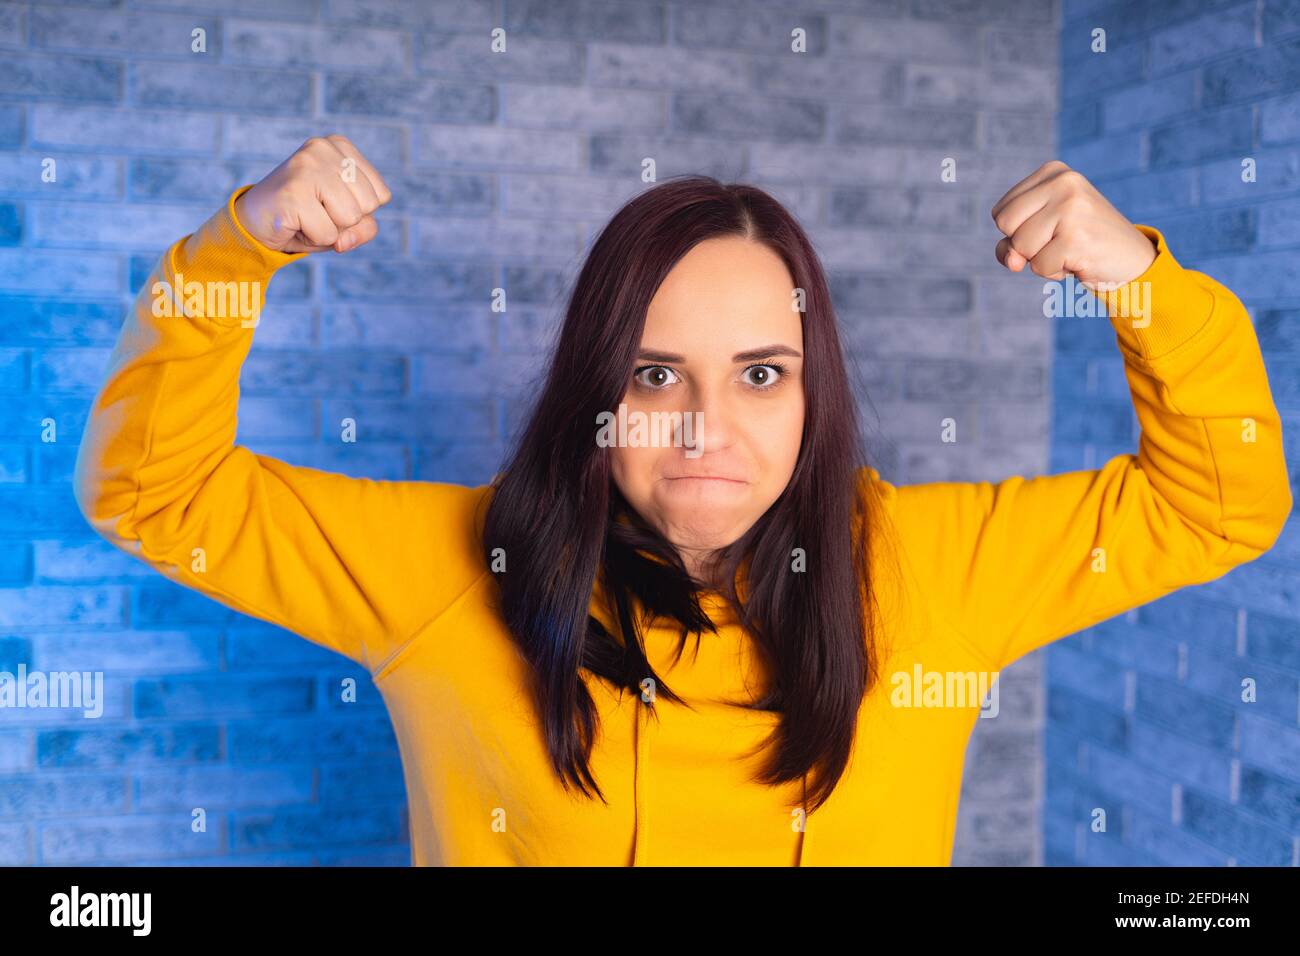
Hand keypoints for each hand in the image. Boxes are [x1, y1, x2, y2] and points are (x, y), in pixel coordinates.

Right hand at [233, 134, 392, 253]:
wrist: (254, 222)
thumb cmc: (306, 218)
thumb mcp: (345, 222)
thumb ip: (364, 228)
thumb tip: (343, 240)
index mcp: (340, 147)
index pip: (381, 195)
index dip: (359, 211)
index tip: (329, 203)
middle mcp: (323, 149)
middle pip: (369, 205)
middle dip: (345, 221)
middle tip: (316, 212)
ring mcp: (306, 167)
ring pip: (350, 218)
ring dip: (329, 230)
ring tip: (306, 217)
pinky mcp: (293, 192)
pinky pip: (328, 234)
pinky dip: (313, 239)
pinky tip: (294, 223)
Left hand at [990, 160, 1156, 289]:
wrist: (1132, 259)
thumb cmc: (1079, 244)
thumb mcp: (1041, 234)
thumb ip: (1011, 245)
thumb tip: (1012, 261)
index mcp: (1053, 172)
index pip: (1000, 212)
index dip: (1018, 231)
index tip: (1051, 228)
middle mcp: (1063, 182)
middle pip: (1005, 225)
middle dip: (1024, 245)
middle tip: (1058, 240)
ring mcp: (1071, 208)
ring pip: (1020, 247)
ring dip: (1041, 259)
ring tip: (1070, 249)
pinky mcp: (1077, 237)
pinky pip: (1040, 266)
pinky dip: (1054, 272)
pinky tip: (1078, 260)